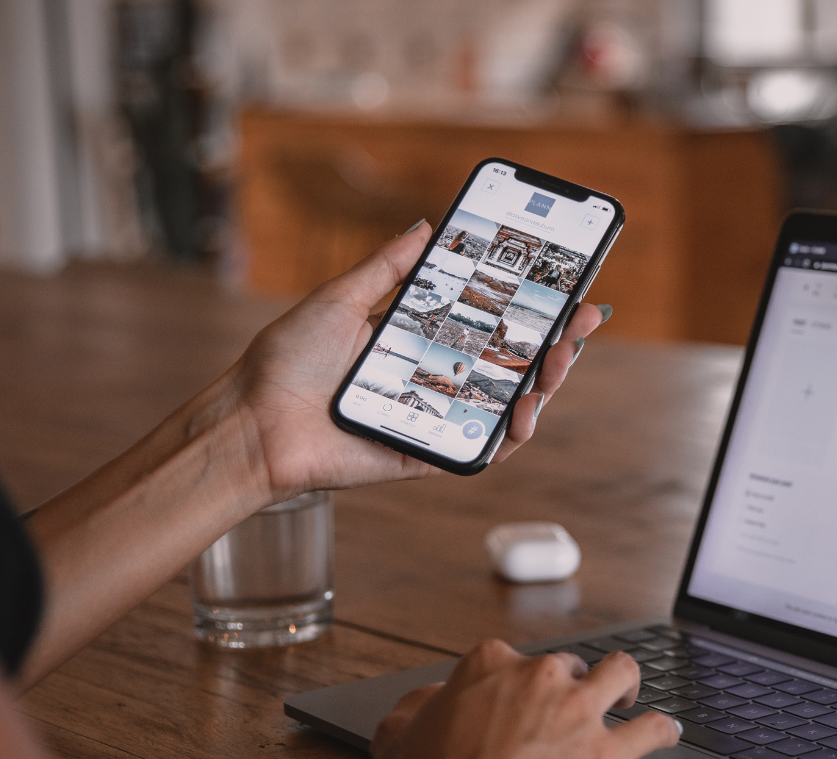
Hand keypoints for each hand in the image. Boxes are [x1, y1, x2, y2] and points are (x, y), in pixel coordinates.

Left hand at [226, 224, 607, 501]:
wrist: (254, 422)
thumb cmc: (286, 362)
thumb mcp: (340, 298)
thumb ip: (387, 267)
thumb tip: (427, 226)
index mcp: (419, 341)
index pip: (489, 322)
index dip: (531, 308)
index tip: (566, 286)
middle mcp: (434, 380)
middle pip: (511, 363)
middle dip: (555, 341)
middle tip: (582, 319)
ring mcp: (435, 418)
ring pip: (507, 405)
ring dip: (544, 384)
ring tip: (561, 360)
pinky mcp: (427, 454)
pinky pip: (482, 450)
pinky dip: (511, 435)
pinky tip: (526, 410)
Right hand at [370, 642, 679, 758]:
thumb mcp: (398, 736)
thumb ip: (417, 708)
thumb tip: (428, 701)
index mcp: (490, 666)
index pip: (512, 660)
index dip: (515, 684)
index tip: (516, 702)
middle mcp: (539, 678)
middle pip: (568, 666)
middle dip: (569, 685)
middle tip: (565, 712)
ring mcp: (577, 712)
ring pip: (621, 674)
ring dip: (628, 683)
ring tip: (627, 697)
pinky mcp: (605, 754)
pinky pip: (650, 730)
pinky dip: (662, 730)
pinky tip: (667, 733)